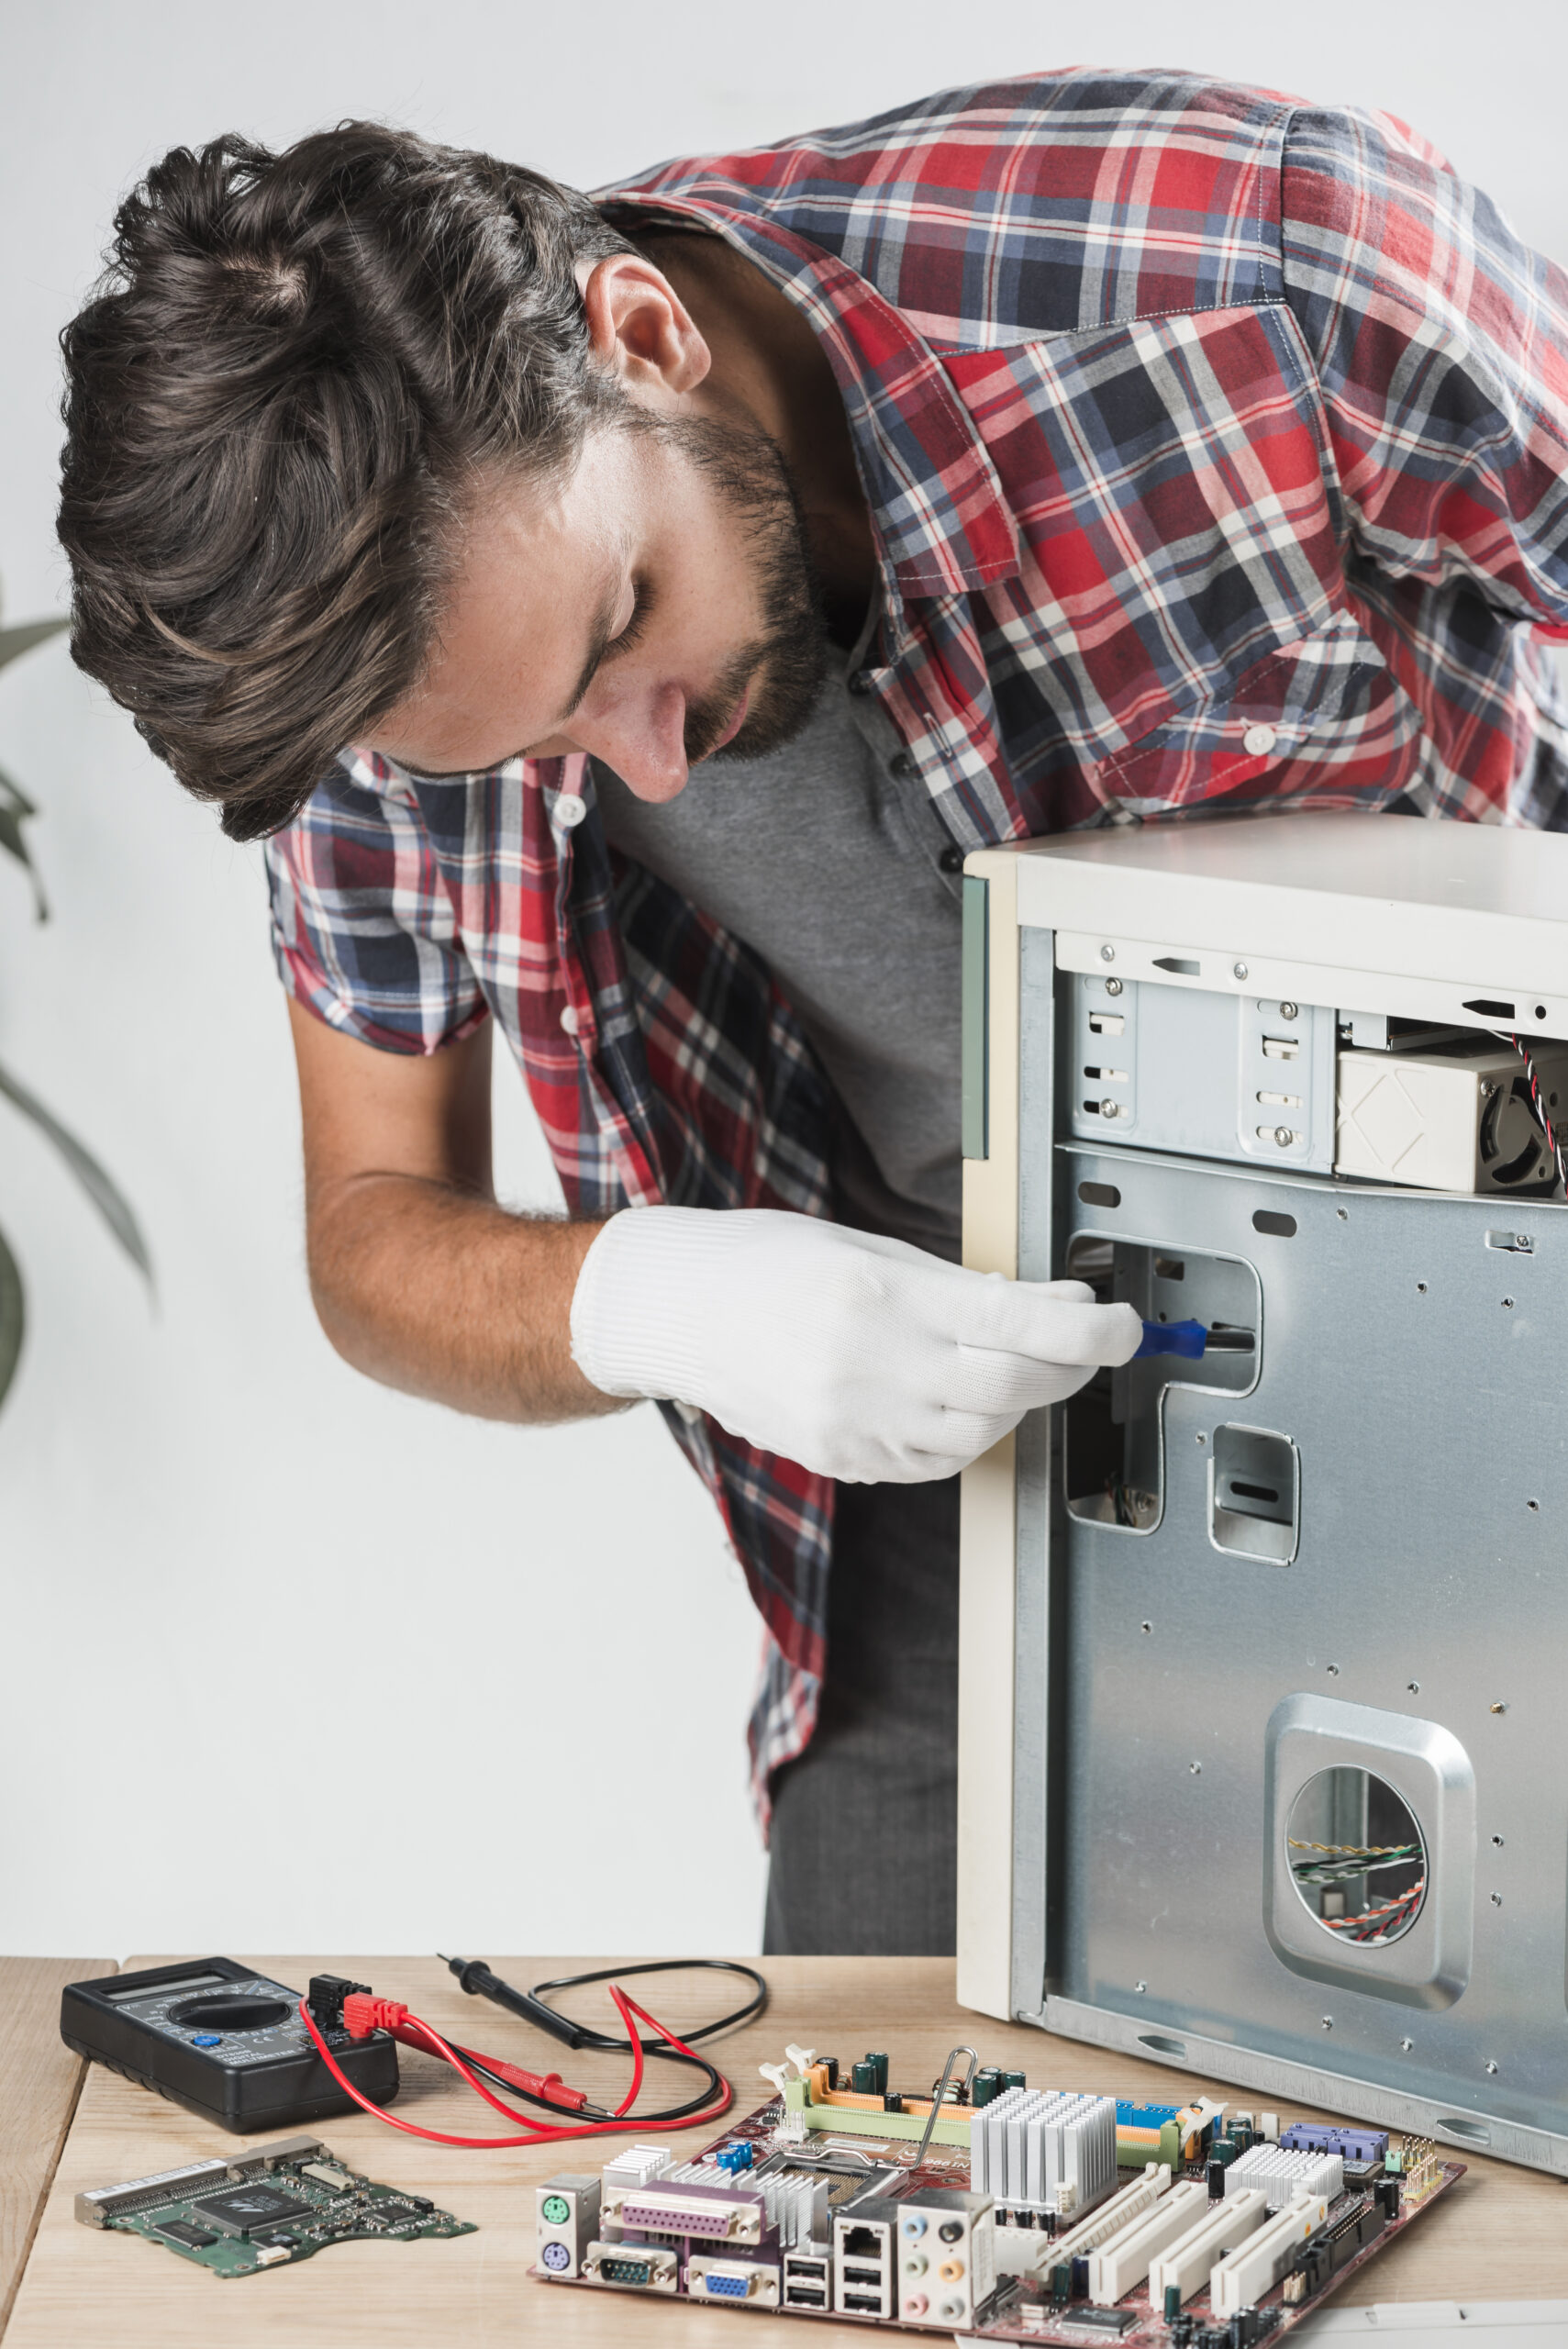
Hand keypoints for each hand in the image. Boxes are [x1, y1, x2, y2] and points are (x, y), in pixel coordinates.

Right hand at [569, 1207, 1141, 1482]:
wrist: (677, 1312)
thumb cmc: (767, 1264)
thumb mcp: (871, 1250)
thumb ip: (962, 1285)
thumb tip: (1053, 1308)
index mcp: (880, 1296)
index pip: (1018, 1324)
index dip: (1090, 1332)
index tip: (1124, 1327)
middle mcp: (867, 1365)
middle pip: (1011, 1389)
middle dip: (1066, 1370)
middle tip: (1082, 1346)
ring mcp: (853, 1422)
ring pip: (981, 1433)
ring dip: (1018, 1402)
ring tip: (1008, 1364)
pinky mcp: (842, 1458)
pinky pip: (936, 1463)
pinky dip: (968, 1435)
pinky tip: (959, 1402)